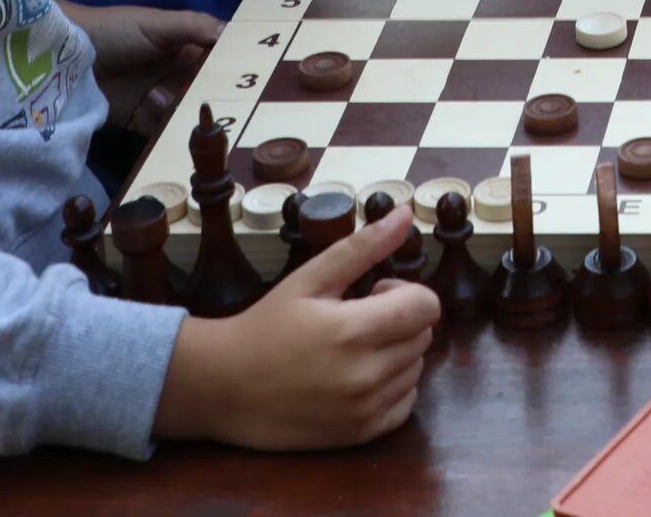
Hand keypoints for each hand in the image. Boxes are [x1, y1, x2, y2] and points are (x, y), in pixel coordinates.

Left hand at [63, 3, 221, 140]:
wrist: (66, 57)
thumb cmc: (116, 31)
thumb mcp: (157, 23)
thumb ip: (196, 26)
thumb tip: (235, 32)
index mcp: (184, 48)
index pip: (217, 60)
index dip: (233, 71)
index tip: (250, 82)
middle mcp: (176, 74)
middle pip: (204, 92)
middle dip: (212, 100)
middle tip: (218, 107)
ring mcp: (158, 99)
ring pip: (186, 113)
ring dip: (187, 114)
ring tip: (178, 110)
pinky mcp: (139, 120)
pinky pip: (162, 130)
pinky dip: (167, 131)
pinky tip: (163, 121)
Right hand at [155, 208, 441, 447]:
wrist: (223, 387)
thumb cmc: (266, 326)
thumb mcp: (310, 278)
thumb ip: (363, 247)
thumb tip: (406, 215)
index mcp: (353, 331)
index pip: (427, 306)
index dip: (405, 292)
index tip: (372, 294)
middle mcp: (365, 375)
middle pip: (424, 335)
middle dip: (399, 320)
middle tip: (356, 319)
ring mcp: (364, 410)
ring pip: (416, 367)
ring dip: (396, 353)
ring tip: (352, 349)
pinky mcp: (360, 434)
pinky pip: (406, 402)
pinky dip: (392, 387)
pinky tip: (358, 377)